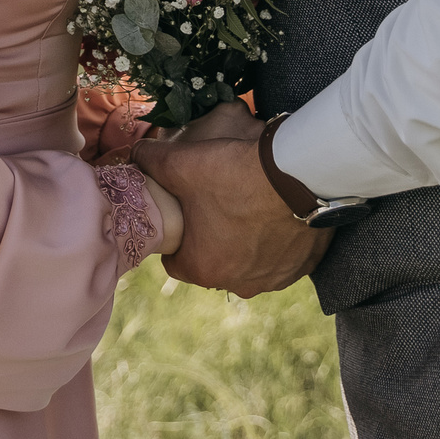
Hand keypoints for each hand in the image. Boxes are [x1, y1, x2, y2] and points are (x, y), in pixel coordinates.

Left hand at [134, 109, 330, 297]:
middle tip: (213, 204)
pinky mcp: (303, 266)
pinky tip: (274, 212)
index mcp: (204, 269)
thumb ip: (150, 160)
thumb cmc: (233, 174)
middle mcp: (240, 283)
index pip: (174, 262)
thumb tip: (136, 155)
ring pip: (248, 261)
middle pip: (213, 262)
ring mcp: (275, 278)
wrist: (299, 173)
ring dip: (244, 240)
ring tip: (246, 205)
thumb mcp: (180, 162)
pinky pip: (281, 256)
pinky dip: (276, 239)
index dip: (174, 236)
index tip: (180, 214)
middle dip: (209, 238)